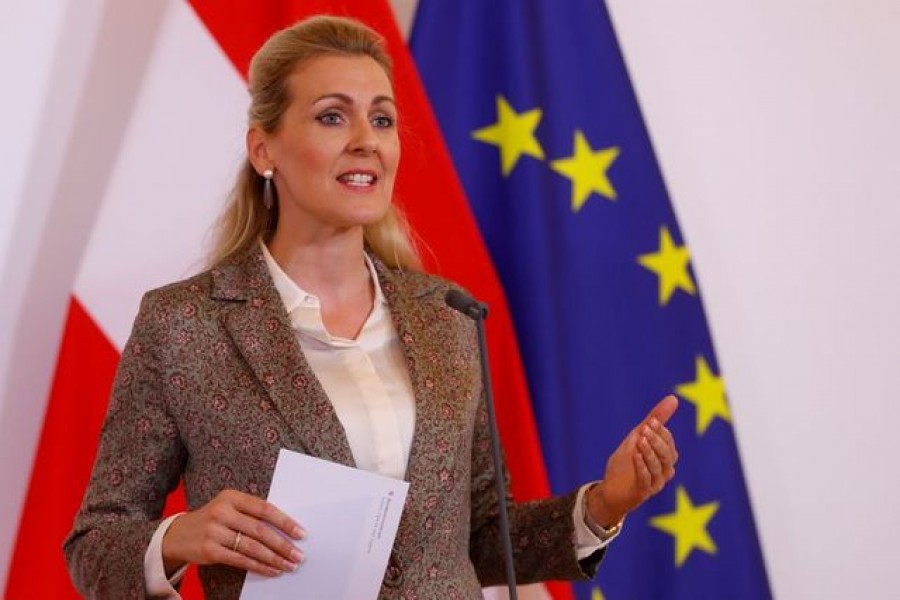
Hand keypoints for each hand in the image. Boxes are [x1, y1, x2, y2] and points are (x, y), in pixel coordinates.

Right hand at [162, 489, 304, 576]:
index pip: (264, 508)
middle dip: (283, 544)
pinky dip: (259, 566)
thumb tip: (286, 530)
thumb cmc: (213, 520)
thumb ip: (252, 514)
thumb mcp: (229, 508)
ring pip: (252, 547)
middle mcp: (222, 512)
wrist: (177, 534)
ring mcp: (214, 531)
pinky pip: (240, 560)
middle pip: (260, 530)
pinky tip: (272, 570)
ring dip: (274, 558)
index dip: (285, 521)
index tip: (301, 533)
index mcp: (231, 497)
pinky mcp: (209, 550)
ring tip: (289, 565)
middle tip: (299, 555)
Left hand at [588, 395, 678, 526]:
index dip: (661, 432)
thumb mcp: (637, 437)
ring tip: (639, 441)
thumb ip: (655, 419)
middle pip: (668, 455)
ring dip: (649, 452)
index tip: (650, 421)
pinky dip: (641, 466)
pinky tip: (635, 455)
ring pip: (658, 467)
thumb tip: (673, 398)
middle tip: (645, 429)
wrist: (611, 489)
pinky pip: (646, 479)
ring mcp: (655, 484)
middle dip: (657, 440)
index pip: (669, 443)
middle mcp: (665, 472)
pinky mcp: (643, 492)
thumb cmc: (627, 462)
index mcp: (665, 458)